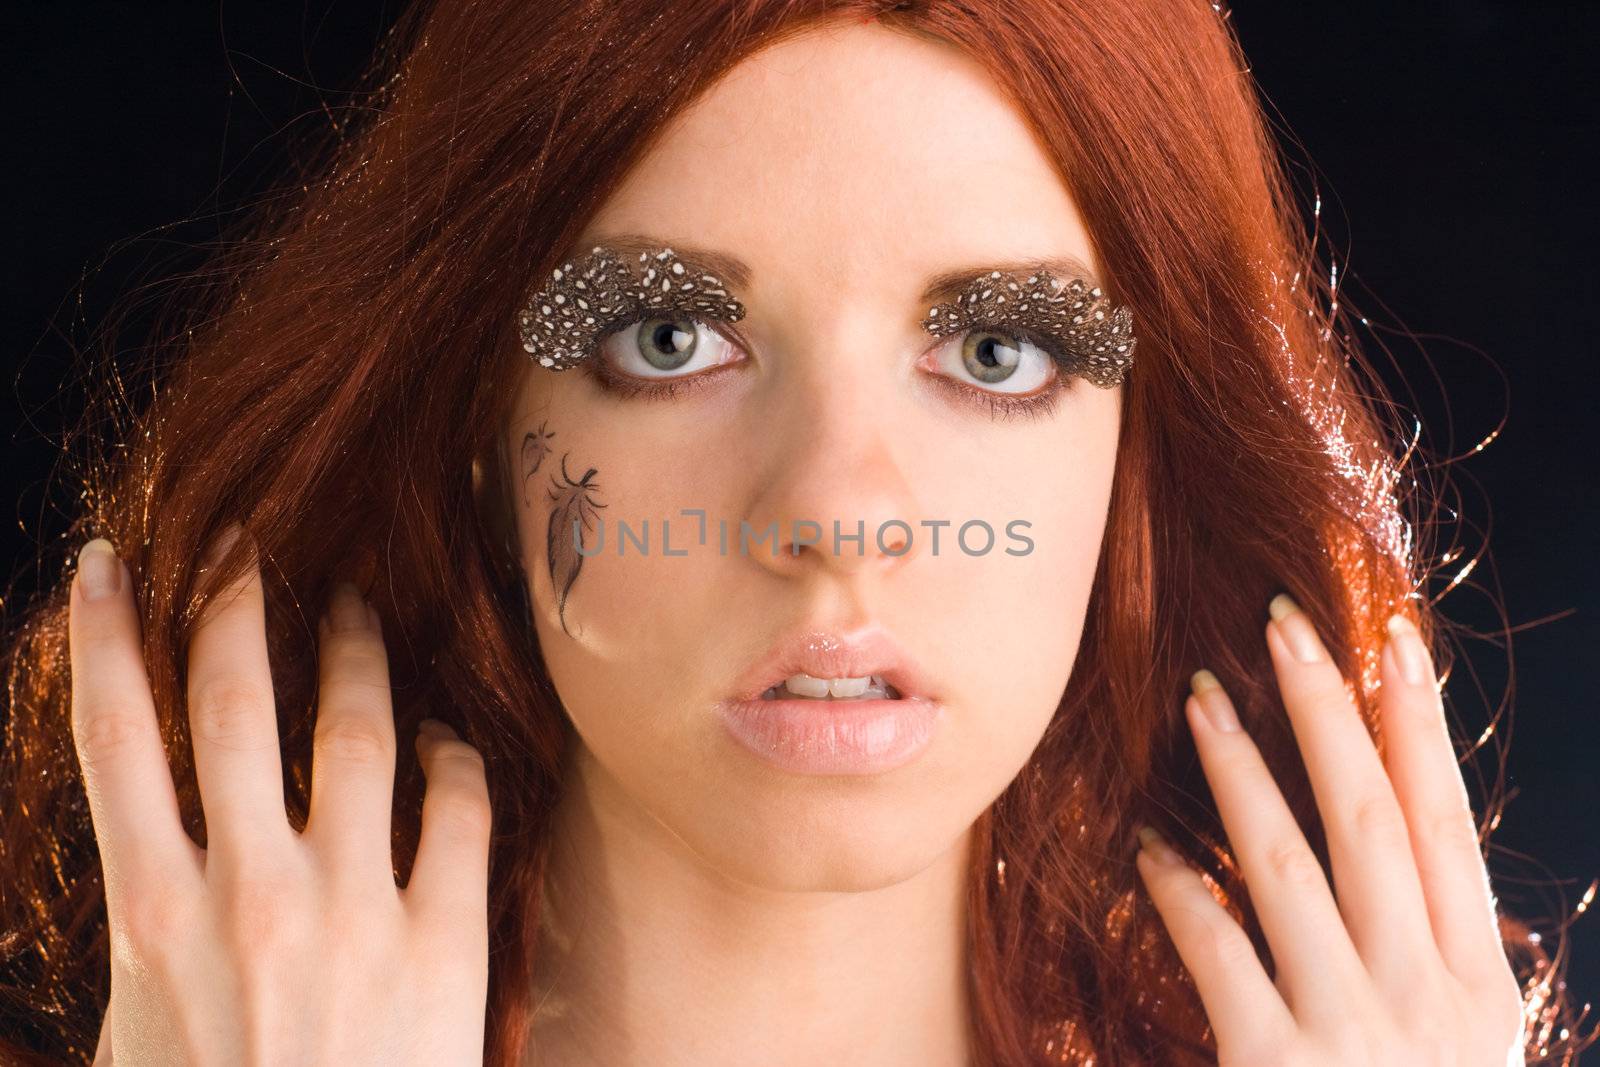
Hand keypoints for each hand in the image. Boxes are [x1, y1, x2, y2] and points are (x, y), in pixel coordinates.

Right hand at [69, 525, 490, 1064]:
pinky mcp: (444, 939)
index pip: (117, 741)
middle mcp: (250, 893)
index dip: (109, 638)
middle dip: (235, 607)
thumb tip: (148, 835)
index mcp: (155, 916)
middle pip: (234, 706)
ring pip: (356, 732)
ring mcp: (354, 909)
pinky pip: (457, 806)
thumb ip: (146, 926)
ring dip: (355, 654)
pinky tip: (446, 736)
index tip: (110, 563)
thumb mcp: (138, 1030)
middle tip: (247, 542)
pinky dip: (453, 756)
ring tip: (357, 607)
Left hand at [1134, 593, 1525, 1065]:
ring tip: (1200, 701)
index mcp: (1478, 984)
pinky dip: (1179, 890)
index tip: (1392, 643)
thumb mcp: (1456, 1051)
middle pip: (1373, 820)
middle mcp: (1427, 993)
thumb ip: (1428, 961)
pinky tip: (1145, 844)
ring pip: (1290, 865)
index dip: (1420, 730)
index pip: (1448, 826)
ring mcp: (1354, 1030)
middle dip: (1328, 714)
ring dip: (1242, 773)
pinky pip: (1218, 951)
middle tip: (1282, 624)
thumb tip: (1389, 861)